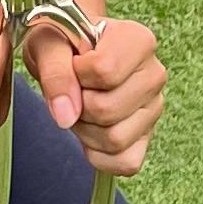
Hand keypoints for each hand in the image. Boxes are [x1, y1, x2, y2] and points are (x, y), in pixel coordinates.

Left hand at [24, 16, 164, 177]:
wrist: (68, 53)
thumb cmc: (62, 44)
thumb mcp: (48, 44)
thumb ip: (55, 72)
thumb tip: (66, 115)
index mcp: (138, 40)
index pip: (104, 70)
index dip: (76, 73)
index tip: (74, 63)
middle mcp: (154, 74)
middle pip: (107, 110)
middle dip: (77, 106)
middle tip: (74, 89)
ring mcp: (154, 108)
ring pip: (115, 139)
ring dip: (85, 130)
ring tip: (81, 106)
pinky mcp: (147, 137)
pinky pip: (126, 162)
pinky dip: (99, 155)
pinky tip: (90, 131)